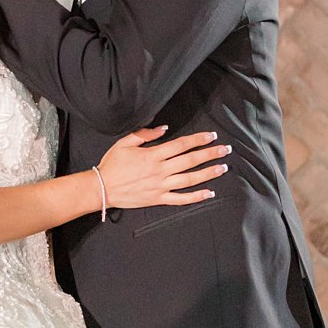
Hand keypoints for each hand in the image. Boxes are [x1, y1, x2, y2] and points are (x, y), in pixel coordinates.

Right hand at [98, 128, 228, 211]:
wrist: (102, 188)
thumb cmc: (112, 164)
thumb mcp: (124, 143)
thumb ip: (144, 134)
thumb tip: (164, 128)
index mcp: (153, 155)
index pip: (181, 145)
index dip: (198, 139)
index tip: (211, 136)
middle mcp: (160, 170)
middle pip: (190, 160)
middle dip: (210, 154)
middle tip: (226, 150)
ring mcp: (160, 186)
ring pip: (190, 179)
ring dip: (208, 173)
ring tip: (223, 168)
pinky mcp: (158, 199)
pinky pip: (180, 199)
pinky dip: (196, 197)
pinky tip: (209, 193)